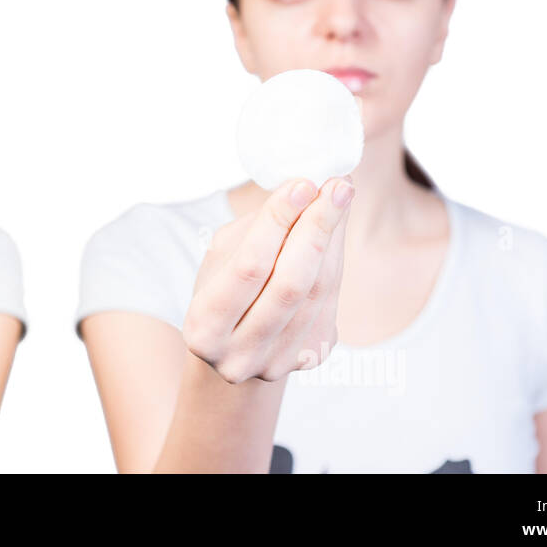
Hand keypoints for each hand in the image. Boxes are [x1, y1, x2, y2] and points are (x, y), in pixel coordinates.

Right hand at [182, 174, 353, 383]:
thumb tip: (303, 190)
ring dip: (334, 238)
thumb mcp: (221, 259)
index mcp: (204, 330)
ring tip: (341, 195)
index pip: (248, 267)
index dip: (277, 223)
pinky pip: (331, 300)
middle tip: (336, 184)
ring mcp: (281, 362)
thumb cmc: (222, 291)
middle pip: (290, 283)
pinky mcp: (314, 356)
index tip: (301, 184)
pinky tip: (335, 229)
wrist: (235, 348)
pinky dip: (335, 258)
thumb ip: (256, 231)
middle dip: (317, 226)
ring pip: (318, 291)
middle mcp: (241, 356)